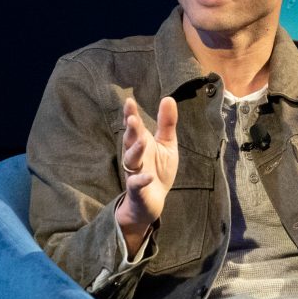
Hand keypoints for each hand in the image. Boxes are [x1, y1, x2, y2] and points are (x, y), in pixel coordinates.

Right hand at [115, 97, 177, 255]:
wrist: (153, 201)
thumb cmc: (158, 169)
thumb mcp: (166, 144)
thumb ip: (166, 123)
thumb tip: (168, 98)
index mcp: (142, 142)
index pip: (135, 126)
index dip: (130, 114)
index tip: (129, 101)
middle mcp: (135, 155)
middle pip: (130, 141)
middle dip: (131, 130)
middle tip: (133, 118)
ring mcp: (134, 172)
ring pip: (131, 160)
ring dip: (135, 150)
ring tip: (142, 141)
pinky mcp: (137, 189)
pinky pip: (136, 184)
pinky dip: (141, 180)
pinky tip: (148, 176)